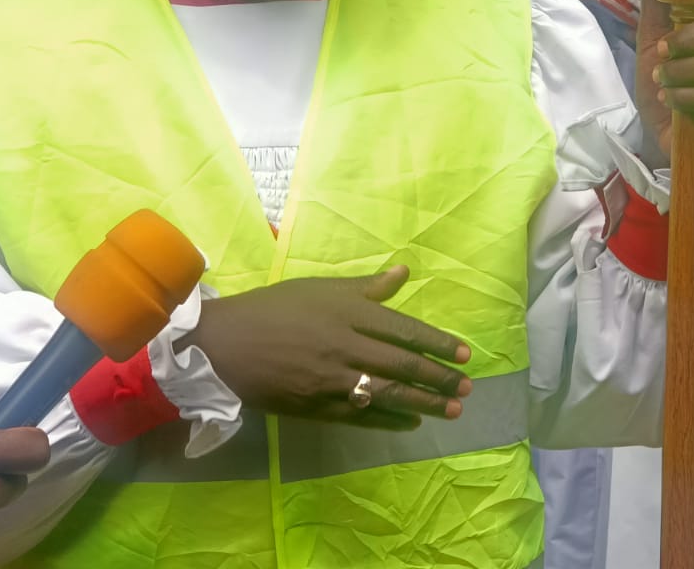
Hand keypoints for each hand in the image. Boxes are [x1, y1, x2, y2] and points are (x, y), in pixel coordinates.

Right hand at [186, 266, 471, 430]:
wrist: (226, 345)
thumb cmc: (274, 309)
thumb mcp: (319, 289)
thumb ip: (366, 287)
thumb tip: (405, 272)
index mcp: (346, 312)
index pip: (403, 329)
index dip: (437, 342)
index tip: (465, 353)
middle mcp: (345, 345)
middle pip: (401, 364)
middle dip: (438, 377)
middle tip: (467, 386)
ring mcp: (331, 379)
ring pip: (387, 393)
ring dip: (423, 402)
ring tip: (451, 409)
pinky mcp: (317, 406)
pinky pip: (361, 416)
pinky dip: (389, 419)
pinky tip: (412, 422)